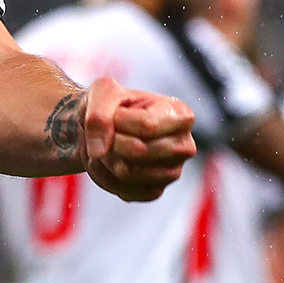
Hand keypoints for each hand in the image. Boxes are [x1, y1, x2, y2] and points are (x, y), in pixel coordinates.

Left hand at [80, 78, 195, 201]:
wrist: (101, 128)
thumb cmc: (109, 105)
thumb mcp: (102, 91)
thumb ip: (99, 113)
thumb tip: (100, 151)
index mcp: (180, 115)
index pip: (147, 126)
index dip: (118, 120)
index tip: (114, 113)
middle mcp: (184, 146)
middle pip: (138, 151)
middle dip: (111, 141)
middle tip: (108, 132)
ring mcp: (172, 172)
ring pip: (127, 172)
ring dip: (104, 158)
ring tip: (108, 145)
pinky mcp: (155, 191)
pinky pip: (123, 190)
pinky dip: (105, 176)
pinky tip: (109, 161)